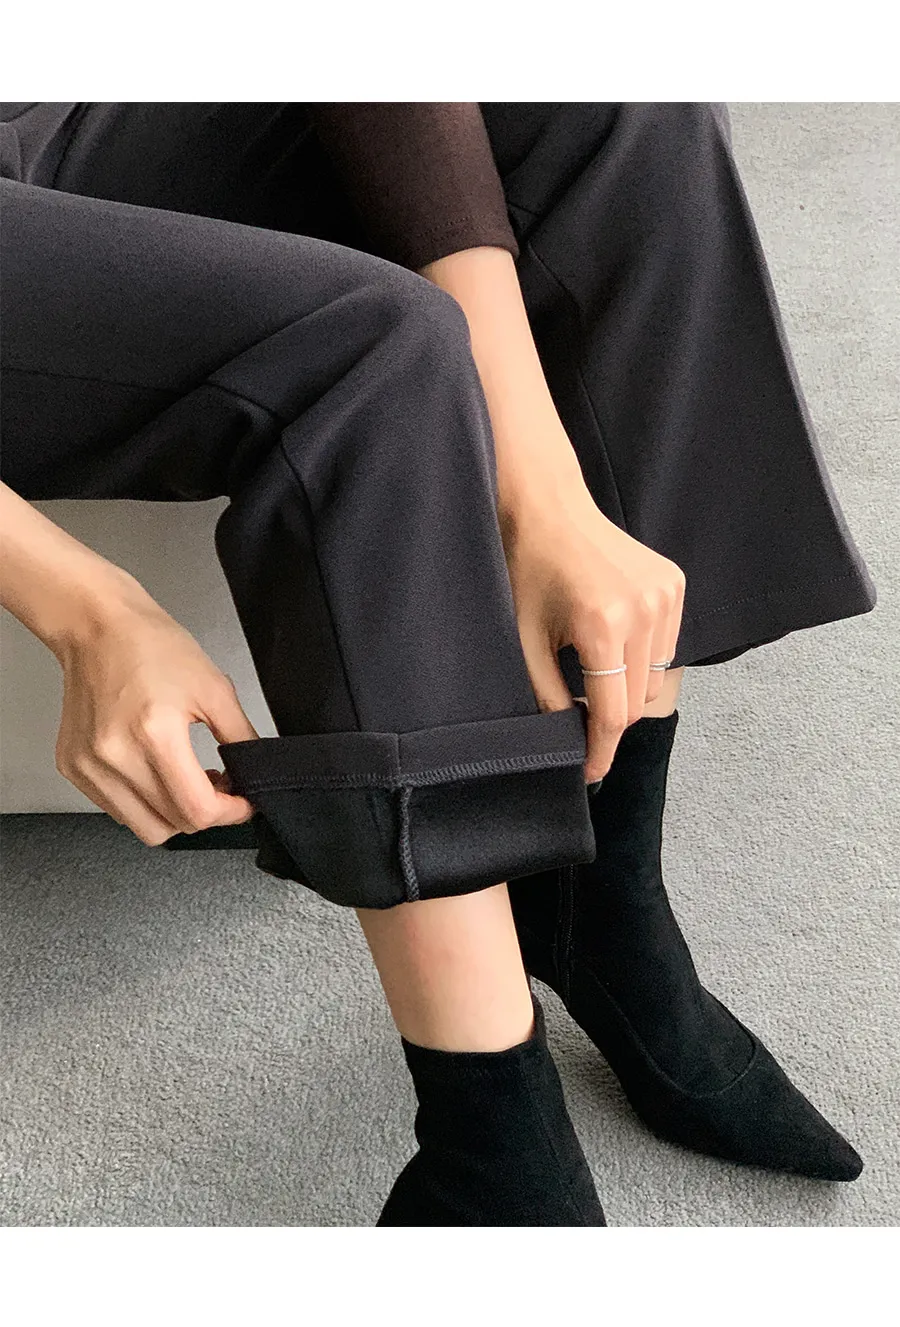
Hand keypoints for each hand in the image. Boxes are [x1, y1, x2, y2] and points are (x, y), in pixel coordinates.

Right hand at [52, 586, 258, 844]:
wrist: (98, 627)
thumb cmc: (152, 647)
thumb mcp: (215, 689)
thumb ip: (241, 738)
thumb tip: (257, 774)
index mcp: (153, 736)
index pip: (197, 810)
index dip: (230, 812)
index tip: (244, 801)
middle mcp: (114, 758)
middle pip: (172, 825)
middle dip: (206, 813)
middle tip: (220, 786)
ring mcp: (88, 767)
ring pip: (144, 826)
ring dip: (174, 814)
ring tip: (187, 779)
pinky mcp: (72, 767)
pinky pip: (117, 810)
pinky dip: (143, 803)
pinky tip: (156, 772)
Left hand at [500, 471, 685, 781]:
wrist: (547, 508)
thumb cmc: (527, 570)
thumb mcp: (524, 641)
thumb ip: (547, 697)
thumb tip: (566, 741)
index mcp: (603, 626)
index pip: (613, 714)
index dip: (599, 751)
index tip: (589, 774)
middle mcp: (644, 610)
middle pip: (638, 702)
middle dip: (610, 717)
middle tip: (580, 714)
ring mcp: (665, 594)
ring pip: (655, 678)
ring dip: (627, 687)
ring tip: (592, 669)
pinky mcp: (674, 583)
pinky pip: (666, 646)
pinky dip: (642, 657)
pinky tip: (613, 639)